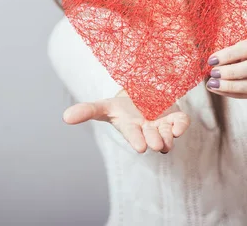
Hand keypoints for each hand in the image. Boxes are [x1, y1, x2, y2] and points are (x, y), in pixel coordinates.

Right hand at [62, 90, 189, 153]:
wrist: (143, 99)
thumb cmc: (122, 107)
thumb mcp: (104, 106)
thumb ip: (86, 111)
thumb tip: (65, 117)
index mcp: (130, 128)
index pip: (133, 135)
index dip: (136, 140)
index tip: (141, 147)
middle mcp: (147, 130)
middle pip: (152, 136)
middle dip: (154, 139)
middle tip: (156, 144)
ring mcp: (162, 125)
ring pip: (167, 134)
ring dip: (168, 136)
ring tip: (167, 138)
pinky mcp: (175, 118)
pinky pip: (181, 123)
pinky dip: (182, 125)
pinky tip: (179, 125)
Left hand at [205, 28, 246, 98]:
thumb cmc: (246, 45)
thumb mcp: (240, 39)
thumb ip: (228, 46)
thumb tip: (211, 61)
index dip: (229, 54)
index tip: (212, 60)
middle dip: (231, 72)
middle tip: (213, 73)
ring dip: (231, 86)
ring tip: (213, 83)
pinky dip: (231, 93)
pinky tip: (218, 89)